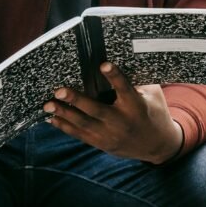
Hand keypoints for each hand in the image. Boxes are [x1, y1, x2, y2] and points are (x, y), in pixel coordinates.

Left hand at [44, 62, 184, 163]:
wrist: (157, 145)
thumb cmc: (155, 112)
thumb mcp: (153, 96)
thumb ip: (138, 82)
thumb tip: (120, 61)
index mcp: (136, 107)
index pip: (125, 89)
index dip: (115, 76)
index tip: (103, 64)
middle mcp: (122, 122)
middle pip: (96, 110)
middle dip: (77, 100)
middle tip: (59, 90)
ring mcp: (110, 135)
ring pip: (84, 124)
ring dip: (64, 114)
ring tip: (48, 104)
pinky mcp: (102, 143)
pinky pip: (80, 135)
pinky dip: (65, 126)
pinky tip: (52, 118)